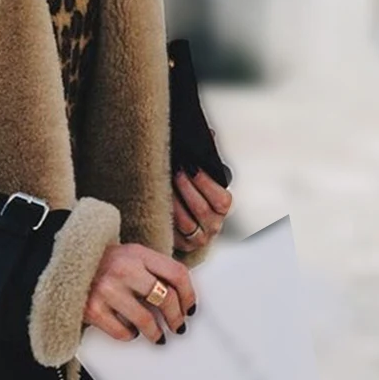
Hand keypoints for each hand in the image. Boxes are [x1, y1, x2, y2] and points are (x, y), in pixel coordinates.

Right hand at [83, 243, 196, 343]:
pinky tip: (130, 331)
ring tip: (156, 335)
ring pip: (146, 320)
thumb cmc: (100, 264)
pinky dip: (130, 335)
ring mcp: (107, 289)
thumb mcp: (129, 256)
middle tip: (177, 326)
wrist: (62, 264)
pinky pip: (122, 332)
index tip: (189, 308)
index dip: (189, 295)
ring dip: (155, 332)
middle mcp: (123, 269)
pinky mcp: (93, 309)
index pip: (176, 273)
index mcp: (137, 253)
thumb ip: (153, 270)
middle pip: (165, 297)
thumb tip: (179, 299)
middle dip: (176, 317)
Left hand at [172, 137, 232, 251]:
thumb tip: (209, 134)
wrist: (186, 225)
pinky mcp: (181, 245)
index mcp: (222, 208)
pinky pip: (171, 232)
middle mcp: (213, 225)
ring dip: (173, 202)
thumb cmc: (196, 198)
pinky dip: (164, 216)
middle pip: (202, 209)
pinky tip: (156, 202)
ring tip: (163, 185)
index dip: (206, 183)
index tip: (192, 167)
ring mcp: (197, 238)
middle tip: (175, 171)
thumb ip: (207, 159)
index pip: (221, 199)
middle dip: (186, 188)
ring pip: (185, 222)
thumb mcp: (205, 179)